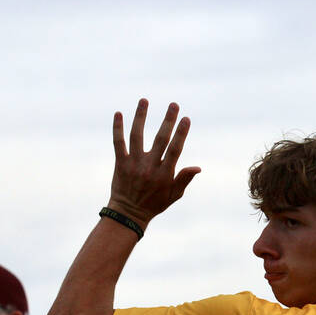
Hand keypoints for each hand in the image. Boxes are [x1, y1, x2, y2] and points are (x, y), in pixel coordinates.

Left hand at [109, 98, 200, 226]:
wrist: (128, 214)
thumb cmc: (154, 204)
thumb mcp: (174, 195)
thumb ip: (184, 179)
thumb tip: (198, 167)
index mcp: (164, 174)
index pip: (175, 149)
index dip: (181, 133)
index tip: (186, 119)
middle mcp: (149, 167)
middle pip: (160, 139)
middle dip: (168, 120)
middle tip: (174, 105)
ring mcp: (134, 164)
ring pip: (137, 136)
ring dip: (140, 117)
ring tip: (144, 100)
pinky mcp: (120, 164)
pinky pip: (118, 143)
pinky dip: (117, 128)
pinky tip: (118, 113)